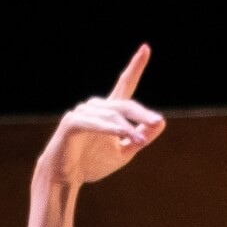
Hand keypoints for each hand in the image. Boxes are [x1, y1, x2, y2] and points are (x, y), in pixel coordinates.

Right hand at [37, 44, 163, 185]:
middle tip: (157, 122)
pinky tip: (119, 134)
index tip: (146, 48)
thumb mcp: (124, 151)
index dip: (135, 66)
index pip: (125, 85)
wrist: (64, 178)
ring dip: (127, 128)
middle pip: (124, 104)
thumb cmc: (92, 164)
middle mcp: (96, 107)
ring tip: (140, 142)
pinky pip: (93, 123)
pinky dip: (107, 128)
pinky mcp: (71, 123)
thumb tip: (161, 122)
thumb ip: (141, 137)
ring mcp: (82, 113)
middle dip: (141, 114)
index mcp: (109, 111)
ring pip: (111, 116)